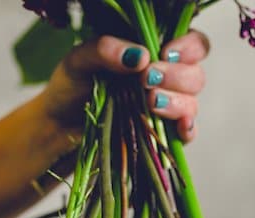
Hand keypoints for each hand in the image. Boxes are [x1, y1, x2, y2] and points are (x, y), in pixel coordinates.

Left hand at [42, 31, 209, 142]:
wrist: (59, 124)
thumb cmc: (71, 86)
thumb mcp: (80, 60)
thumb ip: (105, 49)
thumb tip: (140, 57)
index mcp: (153, 52)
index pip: (192, 44)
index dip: (189, 47)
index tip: (164, 53)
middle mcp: (166, 79)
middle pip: (195, 74)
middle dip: (175, 76)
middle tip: (147, 79)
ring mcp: (165, 108)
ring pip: (192, 102)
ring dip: (176, 101)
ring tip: (149, 101)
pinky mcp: (161, 135)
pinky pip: (187, 133)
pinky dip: (187, 129)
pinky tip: (179, 126)